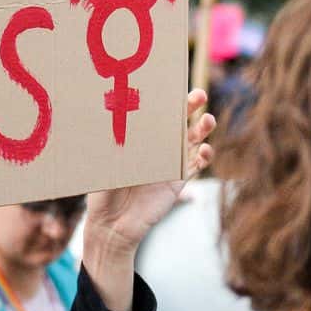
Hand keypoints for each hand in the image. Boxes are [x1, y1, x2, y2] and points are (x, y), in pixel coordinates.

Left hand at [85, 90, 216, 257]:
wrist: (112, 226)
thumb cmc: (102, 193)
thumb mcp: (104, 164)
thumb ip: (112, 147)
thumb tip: (110, 122)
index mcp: (138, 139)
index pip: (154, 113)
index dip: (165, 99)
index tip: (172, 85)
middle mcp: (156, 148)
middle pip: (178, 121)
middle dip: (190, 106)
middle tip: (198, 95)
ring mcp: (169, 164)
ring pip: (192, 140)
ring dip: (203, 128)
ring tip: (208, 120)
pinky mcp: (178, 182)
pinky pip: (196, 165)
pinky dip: (204, 156)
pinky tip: (204, 150)